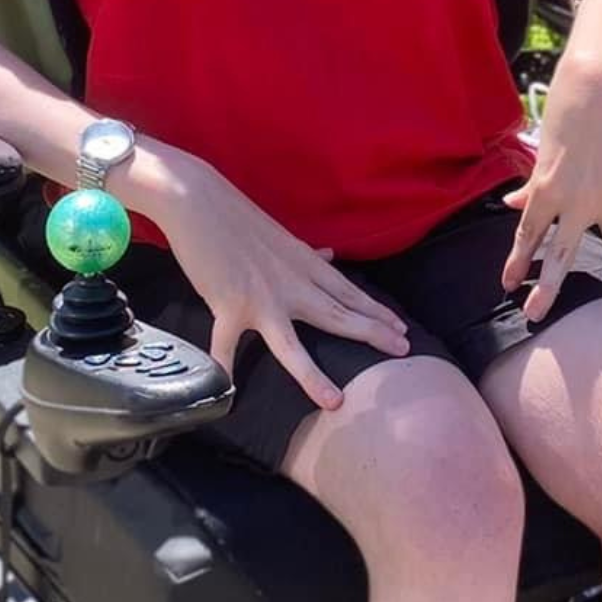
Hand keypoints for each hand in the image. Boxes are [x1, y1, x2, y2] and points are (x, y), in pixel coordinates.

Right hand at [154, 158, 411, 410]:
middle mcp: (289, 283)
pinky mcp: (229, 304)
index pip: (348, 291)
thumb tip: (330, 255)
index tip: (401, 328)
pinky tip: (228, 390)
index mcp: (302, 263)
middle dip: (371, 332)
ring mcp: (260, 297)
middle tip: (404, 351)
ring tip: (335, 401)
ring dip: (312, 374)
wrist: (197, 200)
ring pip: (291, 343)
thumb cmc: (236, 217)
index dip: (375, 311)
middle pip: (336, 313)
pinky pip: (227, 342)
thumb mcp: (280, 235)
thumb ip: (307, 253)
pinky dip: (225, 364)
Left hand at [500, 53, 601, 321]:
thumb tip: (515, 204)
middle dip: (548, 286)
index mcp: (546, 188)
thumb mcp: (542, 147)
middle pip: (561, 252)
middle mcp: (576, 199)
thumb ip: (532, 183)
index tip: (507, 284)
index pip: (528, 233)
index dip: (516, 260)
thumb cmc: (563, 109)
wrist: (598, 82)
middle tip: (536, 315)